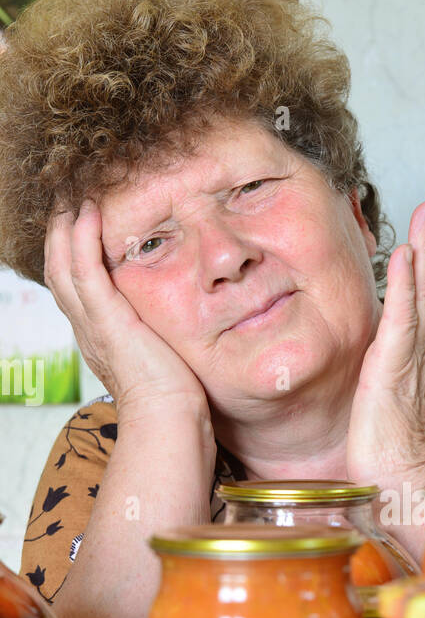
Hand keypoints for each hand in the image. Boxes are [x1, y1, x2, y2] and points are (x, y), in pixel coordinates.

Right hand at [44, 200, 208, 421]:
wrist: (168, 418)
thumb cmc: (173, 398)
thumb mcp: (160, 356)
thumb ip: (157, 335)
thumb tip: (175, 323)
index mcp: (98, 337)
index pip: (75, 288)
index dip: (72, 255)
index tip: (82, 227)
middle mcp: (87, 329)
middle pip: (58, 271)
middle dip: (60, 235)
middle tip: (68, 202)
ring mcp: (93, 324)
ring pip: (62, 265)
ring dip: (66, 228)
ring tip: (75, 198)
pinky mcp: (107, 320)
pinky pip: (84, 269)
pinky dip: (83, 238)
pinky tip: (89, 213)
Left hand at [346, 189, 424, 494]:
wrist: (400, 488)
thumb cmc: (390, 457)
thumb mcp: (385, 403)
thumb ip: (387, 377)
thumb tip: (378, 367)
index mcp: (418, 357)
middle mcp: (421, 352)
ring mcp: (410, 359)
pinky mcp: (392, 371)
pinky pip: (401, 321)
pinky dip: (403, 285)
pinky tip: (403, 253)